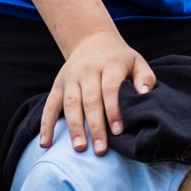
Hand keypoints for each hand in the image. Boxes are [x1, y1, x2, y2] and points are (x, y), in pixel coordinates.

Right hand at [43, 29, 151, 154]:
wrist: (92, 41)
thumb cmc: (119, 59)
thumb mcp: (136, 62)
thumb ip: (145, 77)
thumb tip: (145, 93)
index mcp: (109, 65)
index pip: (110, 88)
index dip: (113, 110)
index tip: (118, 131)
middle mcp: (87, 70)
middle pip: (90, 100)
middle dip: (95, 126)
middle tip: (100, 150)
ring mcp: (70, 78)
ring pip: (70, 104)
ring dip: (74, 127)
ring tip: (79, 148)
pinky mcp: (57, 85)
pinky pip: (50, 106)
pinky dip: (46, 124)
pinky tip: (46, 143)